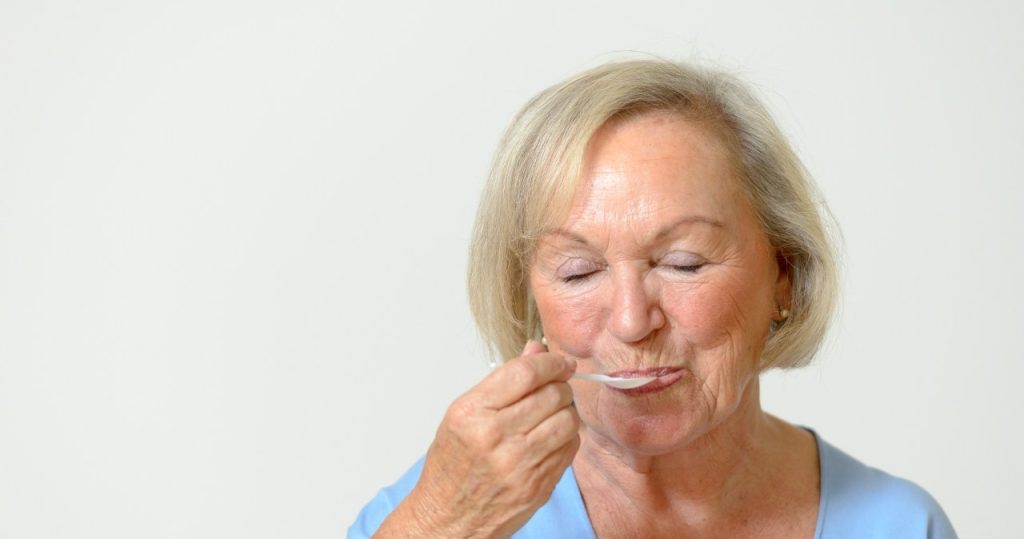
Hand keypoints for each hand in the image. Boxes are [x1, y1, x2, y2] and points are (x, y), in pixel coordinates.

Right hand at [377, 340, 579, 537]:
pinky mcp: (538, 485)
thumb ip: (503, 382)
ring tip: (554, 413)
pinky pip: (570, 449)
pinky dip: (567, 437)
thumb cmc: (452, 467)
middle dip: (561, 385)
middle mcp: (495, 437)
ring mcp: (519, 464)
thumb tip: (535, 352)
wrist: (447, 519)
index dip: (551, 361)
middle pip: (552, 394)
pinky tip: (552, 438)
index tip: (560, 361)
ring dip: (567, 411)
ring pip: (568, 420)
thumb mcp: (462, 415)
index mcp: (472, 413)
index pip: (525, 373)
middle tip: (557, 386)